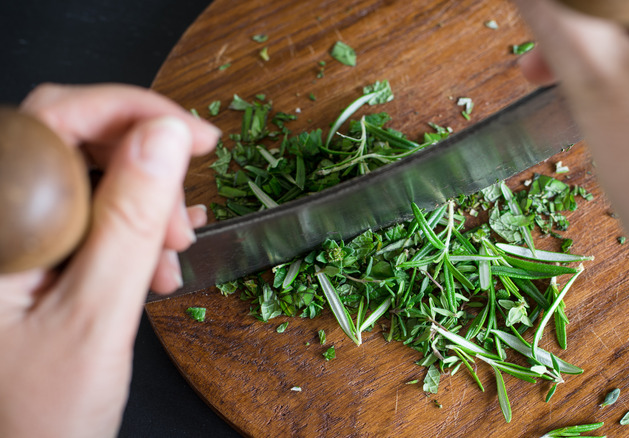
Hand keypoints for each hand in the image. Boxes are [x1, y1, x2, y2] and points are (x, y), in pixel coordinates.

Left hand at [0, 83, 218, 436]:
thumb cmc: (34, 417)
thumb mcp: (94, 316)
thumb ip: (129, 222)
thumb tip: (164, 136)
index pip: (56, 118)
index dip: (134, 112)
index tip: (198, 136)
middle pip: (72, 142)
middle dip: (145, 167)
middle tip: (189, 211)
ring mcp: (12, 238)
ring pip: (86, 178)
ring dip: (144, 205)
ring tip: (175, 256)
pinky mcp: (31, 258)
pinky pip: (87, 216)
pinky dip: (132, 231)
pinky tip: (159, 261)